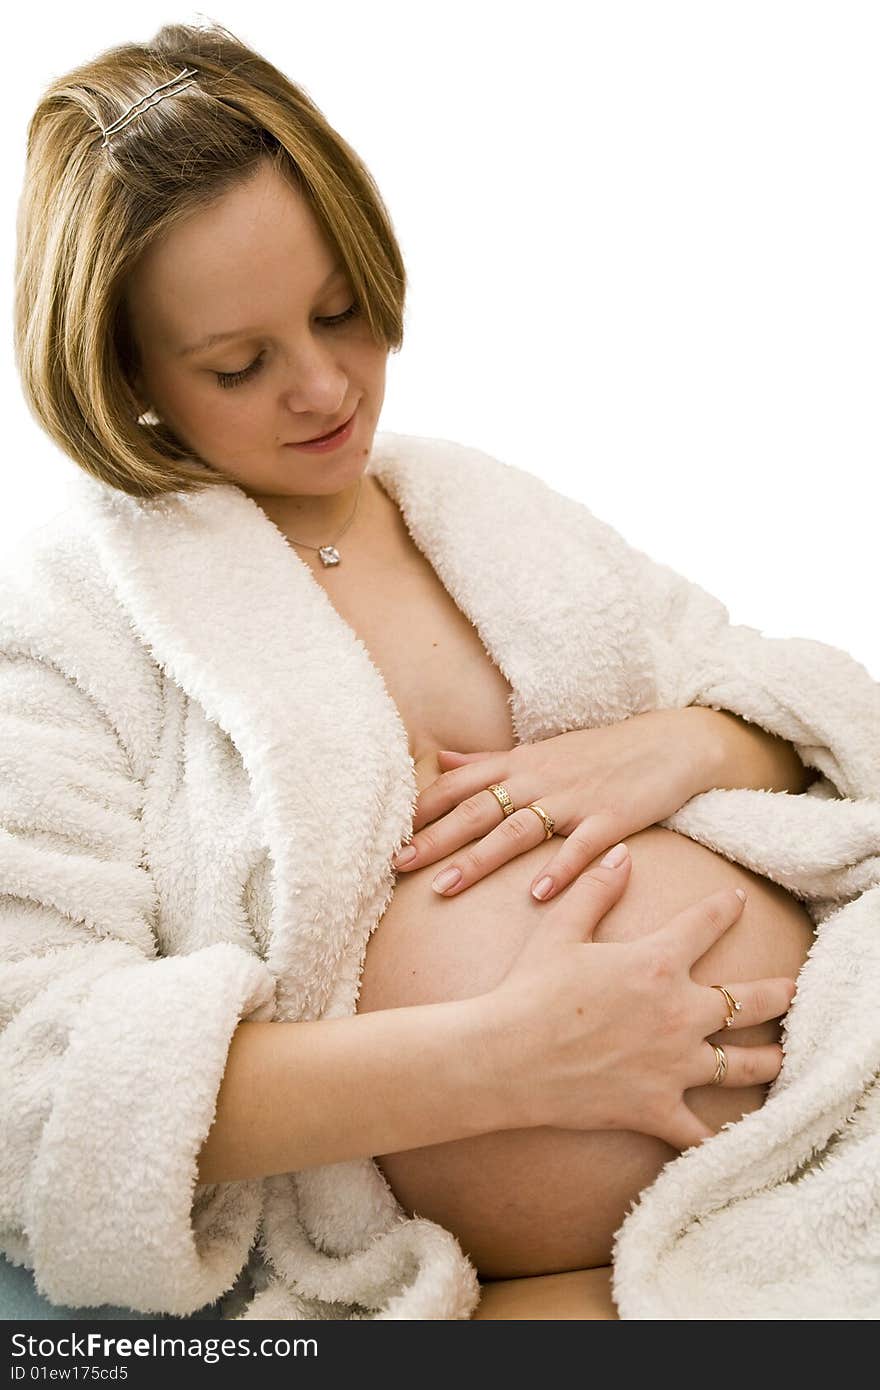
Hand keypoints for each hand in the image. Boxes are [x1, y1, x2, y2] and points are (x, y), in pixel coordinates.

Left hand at [392, 708, 719, 900]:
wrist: (670, 744)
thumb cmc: (601, 753)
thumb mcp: (540, 751)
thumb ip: (487, 761)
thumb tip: (440, 760)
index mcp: (520, 765)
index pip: (460, 785)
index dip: (424, 809)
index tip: (388, 834)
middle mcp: (539, 780)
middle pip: (478, 810)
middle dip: (436, 838)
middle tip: (398, 865)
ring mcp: (574, 800)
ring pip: (517, 830)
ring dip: (479, 859)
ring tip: (445, 887)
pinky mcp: (610, 819)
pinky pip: (580, 847)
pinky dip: (559, 870)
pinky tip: (537, 895)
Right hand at [482, 847, 794, 1150]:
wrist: (506, 1057)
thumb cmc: (529, 989)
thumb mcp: (561, 928)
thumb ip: (596, 889)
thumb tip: (622, 854)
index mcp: (657, 963)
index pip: (706, 924)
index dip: (725, 908)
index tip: (736, 900)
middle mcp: (679, 1013)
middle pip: (749, 1001)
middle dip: (779, 993)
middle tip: (793, 990)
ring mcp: (674, 1065)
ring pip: (743, 1065)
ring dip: (769, 1059)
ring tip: (783, 1056)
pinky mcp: (658, 1108)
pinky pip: (700, 1132)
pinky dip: (718, 1137)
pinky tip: (733, 1139)